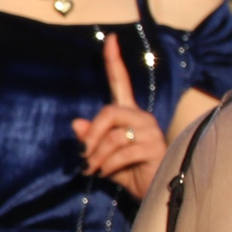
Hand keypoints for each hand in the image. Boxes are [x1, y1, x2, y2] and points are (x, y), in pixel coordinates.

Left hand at [74, 32, 167, 195]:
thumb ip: (90, 138)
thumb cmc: (126, 170)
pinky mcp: (154, 147)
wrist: (151, 191)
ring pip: (113, 137)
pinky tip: (107, 174)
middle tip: (83, 156)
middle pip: (109, 112)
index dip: (114, 62)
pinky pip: (121, 153)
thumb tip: (77, 122)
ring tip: (94, 170)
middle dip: (92, 135)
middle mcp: (141, 117)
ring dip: (96, 158)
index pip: (120, 82)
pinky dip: (107, 166)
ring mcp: (150, 131)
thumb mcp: (101, 154)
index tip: (110, 40)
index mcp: (127, 113)